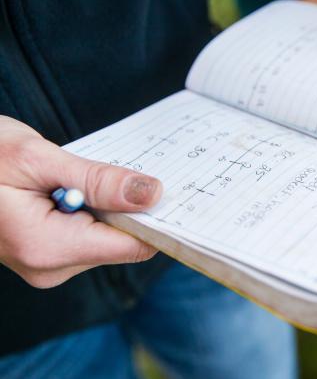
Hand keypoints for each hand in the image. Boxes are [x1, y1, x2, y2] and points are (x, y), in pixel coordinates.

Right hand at [0, 116, 162, 287]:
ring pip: (107, 235)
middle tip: (119, 168)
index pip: (134, 245)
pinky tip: (77, 185)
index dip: (155, 217)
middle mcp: (51, 267)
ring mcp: (48, 264)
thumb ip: (98, 180)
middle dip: (129, 205)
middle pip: (123, 241)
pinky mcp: (46, 253)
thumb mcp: (36, 159)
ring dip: (109, 204)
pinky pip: (89, 233)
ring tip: (85, 175)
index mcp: (49, 248)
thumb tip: (152, 194)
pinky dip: (94, 208)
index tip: (168, 186)